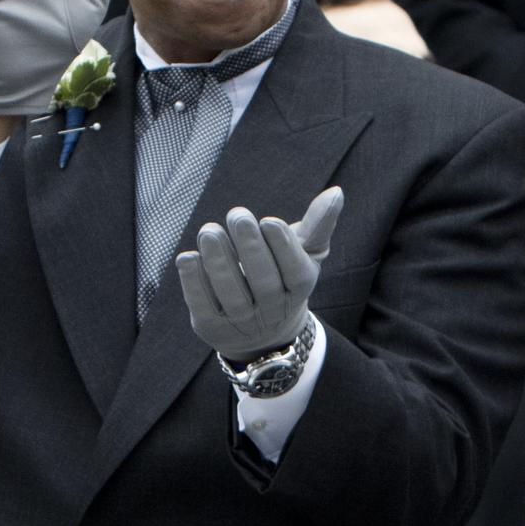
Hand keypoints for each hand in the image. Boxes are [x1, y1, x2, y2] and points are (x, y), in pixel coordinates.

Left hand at [176, 186, 343, 360]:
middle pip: (264, 283)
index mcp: (299, 290)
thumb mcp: (305, 252)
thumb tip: (336, 192)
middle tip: (238, 215)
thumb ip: (318, 224)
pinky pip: (203, 306)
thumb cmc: (283, 278)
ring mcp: (241, 324)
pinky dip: (193, 281)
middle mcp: (272, 312)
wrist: (260, 333)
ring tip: (209, 231)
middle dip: (250, 247)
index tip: (269, 220)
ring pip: (231, 294)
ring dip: (219, 260)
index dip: (283, 247)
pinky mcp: (211, 328)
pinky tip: (188, 257)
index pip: (295, 273)